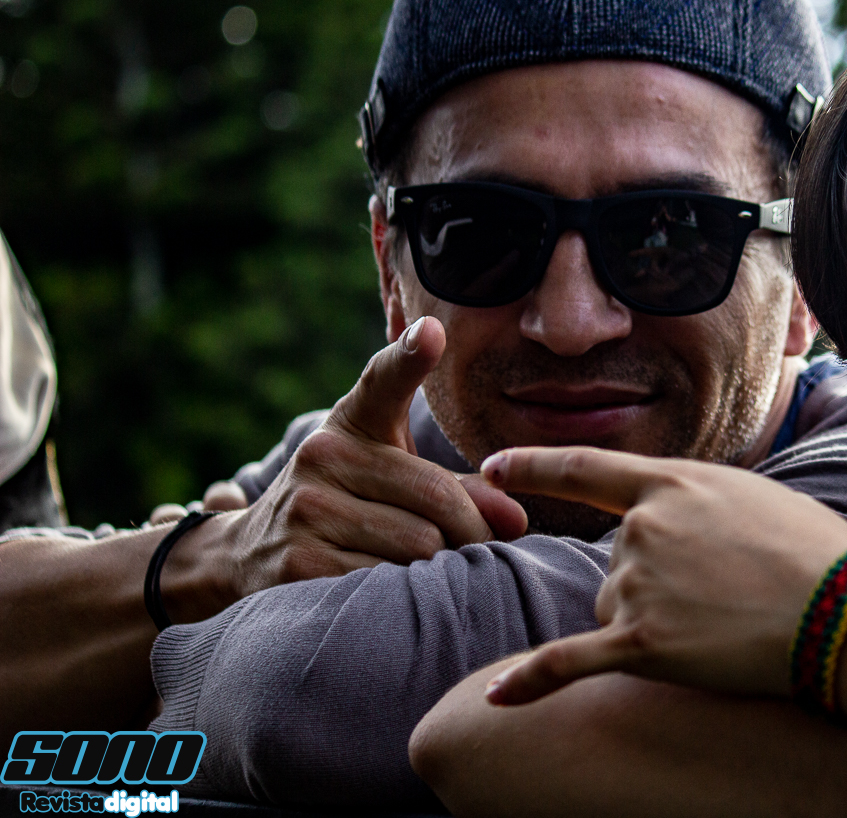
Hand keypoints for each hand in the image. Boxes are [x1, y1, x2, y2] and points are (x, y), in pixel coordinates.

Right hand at [209, 317, 527, 599]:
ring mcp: (306, 509)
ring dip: (441, 568)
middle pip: (438, 498)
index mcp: (353, 423)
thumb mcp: (394, 480)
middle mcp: (323, 456)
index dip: (409, 358)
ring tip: (430, 571)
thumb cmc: (350, 507)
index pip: (384, 383)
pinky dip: (407, 594)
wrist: (250, 554)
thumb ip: (459, 490)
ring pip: (420, 546)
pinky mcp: (298, 564)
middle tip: (477, 548)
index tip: (432, 333)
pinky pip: (387, 582)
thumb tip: (516, 518)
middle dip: (472, 532)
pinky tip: (396, 593)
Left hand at [476, 446, 846, 705]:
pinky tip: (494, 699)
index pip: (587, 468)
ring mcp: (638, 585)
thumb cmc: (814, 552)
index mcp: (672, 483)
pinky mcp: (641, 645)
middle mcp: (643, 529)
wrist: (842, 610)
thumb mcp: (753, 496)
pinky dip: (529, 683)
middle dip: (657, 582)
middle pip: (616, 562)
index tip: (495, 465)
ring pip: (614, 608)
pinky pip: (569, 663)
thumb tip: (681, 521)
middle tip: (726, 594)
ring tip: (720, 624)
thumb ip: (700, 501)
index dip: (536, 466)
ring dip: (652, 621)